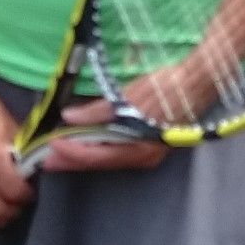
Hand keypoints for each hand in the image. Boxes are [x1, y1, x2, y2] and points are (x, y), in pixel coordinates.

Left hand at [39, 92, 170, 173]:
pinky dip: (99, 149)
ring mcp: (147, 153)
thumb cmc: (167, 87)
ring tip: (60, 151)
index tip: (50, 145)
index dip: (71, 151)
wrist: (199, 82)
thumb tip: (70, 117)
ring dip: (83, 155)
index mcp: (139, 147)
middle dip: (72, 159)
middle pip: (100, 162)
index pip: (96, 155)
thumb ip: (99, 110)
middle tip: (45, 157)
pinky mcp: (149, 144)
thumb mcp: (130, 97)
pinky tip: (87, 143)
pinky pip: (118, 153)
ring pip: (108, 159)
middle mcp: (143, 156)